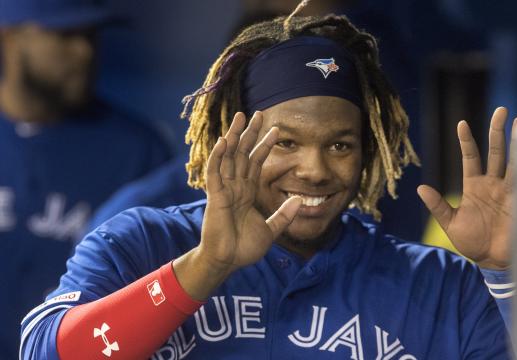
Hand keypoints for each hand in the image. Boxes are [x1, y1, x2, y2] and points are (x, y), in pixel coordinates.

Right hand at [175, 112, 301, 299]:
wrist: (228, 262)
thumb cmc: (244, 248)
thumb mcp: (271, 230)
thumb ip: (284, 215)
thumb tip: (301, 202)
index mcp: (246, 192)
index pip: (256, 163)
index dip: (264, 146)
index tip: (276, 130)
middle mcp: (235, 187)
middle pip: (242, 153)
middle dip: (250, 133)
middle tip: (259, 113)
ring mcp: (224, 190)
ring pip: (228, 157)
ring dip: (234, 136)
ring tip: (241, 117)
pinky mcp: (215, 197)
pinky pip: (215, 173)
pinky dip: (219, 157)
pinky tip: (224, 141)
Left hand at [417, 107, 516, 269]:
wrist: (492, 262)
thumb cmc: (472, 243)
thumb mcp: (450, 224)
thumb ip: (438, 206)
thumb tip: (420, 188)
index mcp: (474, 186)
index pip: (471, 157)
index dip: (467, 140)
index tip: (462, 123)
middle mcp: (493, 184)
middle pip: (496, 151)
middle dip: (498, 131)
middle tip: (502, 110)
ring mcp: (509, 190)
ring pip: (514, 160)